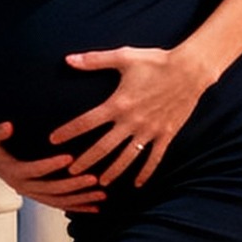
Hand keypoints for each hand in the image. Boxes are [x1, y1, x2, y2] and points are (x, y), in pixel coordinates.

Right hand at [0, 117, 108, 212]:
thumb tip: (7, 126)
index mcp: (12, 171)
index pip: (33, 170)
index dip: (50, 165)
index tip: (70, 158)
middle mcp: (22, 186)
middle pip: (51, 190)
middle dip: (74, 186)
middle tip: (95, 179)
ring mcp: (32, 193)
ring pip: (58, 200)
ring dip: (81, 199)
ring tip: (102, 195)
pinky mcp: (39, 194)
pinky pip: (60, 203)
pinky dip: (78, 206)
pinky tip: (96, 207)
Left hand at [50, 44, 214, 186]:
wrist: (190, 70)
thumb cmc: (156, 61)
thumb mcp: (123, 57)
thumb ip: (94, 60)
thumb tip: (68, 59)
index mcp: (119, 103)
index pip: (87, 122)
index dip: (68, 131)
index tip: (52, 140)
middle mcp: (132, 121)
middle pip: (104, 147)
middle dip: (86, 160)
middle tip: (71, 172)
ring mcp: (149, 131)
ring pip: (127, 157)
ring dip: (113, 171)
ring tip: (101, 183)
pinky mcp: (165, 135)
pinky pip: (154, 158)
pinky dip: (146, 172)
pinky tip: (138, 184)